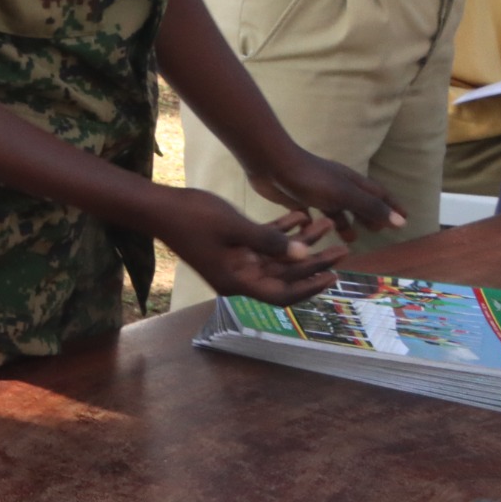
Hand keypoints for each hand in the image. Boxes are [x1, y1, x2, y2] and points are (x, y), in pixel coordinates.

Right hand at [154, 186, 349, 305]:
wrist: (157, 206)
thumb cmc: (192, 218)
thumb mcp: (234, 227)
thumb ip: (269, 241)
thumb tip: (303, 254)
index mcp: (238, 281)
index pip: (281, 294)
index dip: (309, 288)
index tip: (332, 276)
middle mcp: (239, 275)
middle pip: (285, 274)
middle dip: (313, 260)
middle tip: (342, 249)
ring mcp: (236, 261)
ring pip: (277, 256)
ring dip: (301, 242)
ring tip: (326, 226)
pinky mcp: (232, 245)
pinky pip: (263, 242)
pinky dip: (281, 232)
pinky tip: (300, 217)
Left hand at [248, 149, 403, 241]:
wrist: (270, 164)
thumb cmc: (311, 178)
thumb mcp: (345, 194)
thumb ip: (370, 207)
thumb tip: (401, 221)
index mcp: (351, 182)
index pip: (378, 195)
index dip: (392, 207)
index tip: (405, 219)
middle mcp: (335, 185)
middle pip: (358, 202)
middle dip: (369, 216)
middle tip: (376, 232)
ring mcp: (315, 191)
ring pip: (335, 210)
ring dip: (344, 223)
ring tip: (350, 240)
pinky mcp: (296, 197)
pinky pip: (310, 213)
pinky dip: (315, 224)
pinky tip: (315, 234)